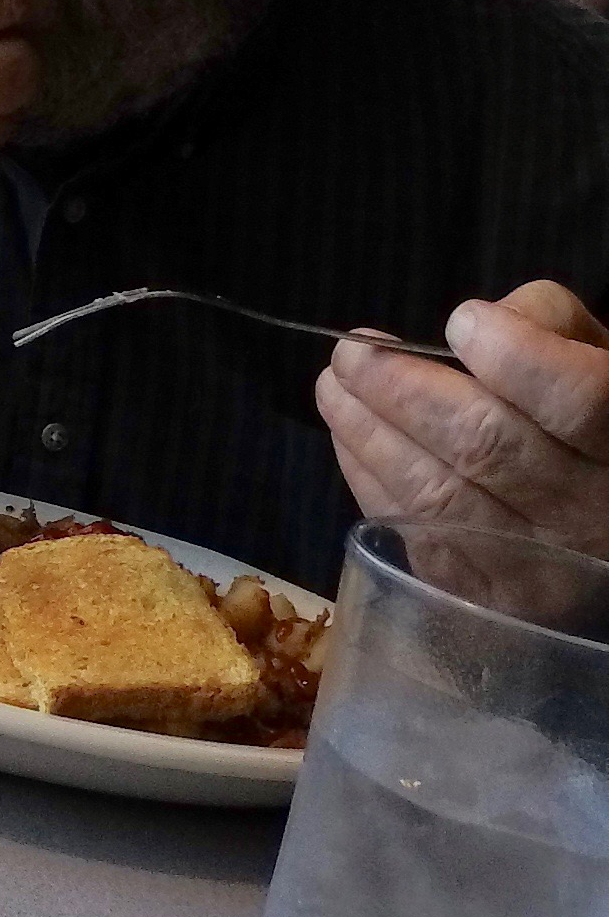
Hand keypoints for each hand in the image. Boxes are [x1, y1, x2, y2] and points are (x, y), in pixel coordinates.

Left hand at [318, 281, 608, 557]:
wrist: (599, 515)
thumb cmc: (592, 417)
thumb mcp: (596, 357)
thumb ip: (548, 327)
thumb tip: (475, 326)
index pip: (576, 400)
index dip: (512, 357)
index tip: (461, 322)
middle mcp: (591, 510)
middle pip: (486, 446)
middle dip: (403, 391)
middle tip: (351, 353)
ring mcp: (537, 563)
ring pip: (438, 494)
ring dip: (367, 434)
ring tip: (333, 386)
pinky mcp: (485, 593)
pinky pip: (414, 532)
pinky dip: (370, 478)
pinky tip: (349, 438)